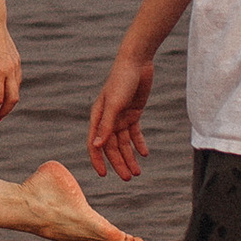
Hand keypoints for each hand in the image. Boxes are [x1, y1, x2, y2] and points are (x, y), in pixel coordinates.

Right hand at [88, 48, 154, 180]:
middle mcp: (107, 119)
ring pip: (124, 143)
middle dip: (119, 163)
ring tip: (137, 172)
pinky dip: (139, 144)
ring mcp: (121, 116)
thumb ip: (106, 125)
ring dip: (130, 157)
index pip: (95, 144)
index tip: (103, 176)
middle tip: (127, 178)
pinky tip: (145, 154)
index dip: (98, 160)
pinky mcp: (133, 113)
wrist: (137, 62)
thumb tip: (98, 147)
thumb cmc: (121, 80)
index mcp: (98, 117)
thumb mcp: (114, 104)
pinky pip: (135, 133)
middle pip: (112, 147)